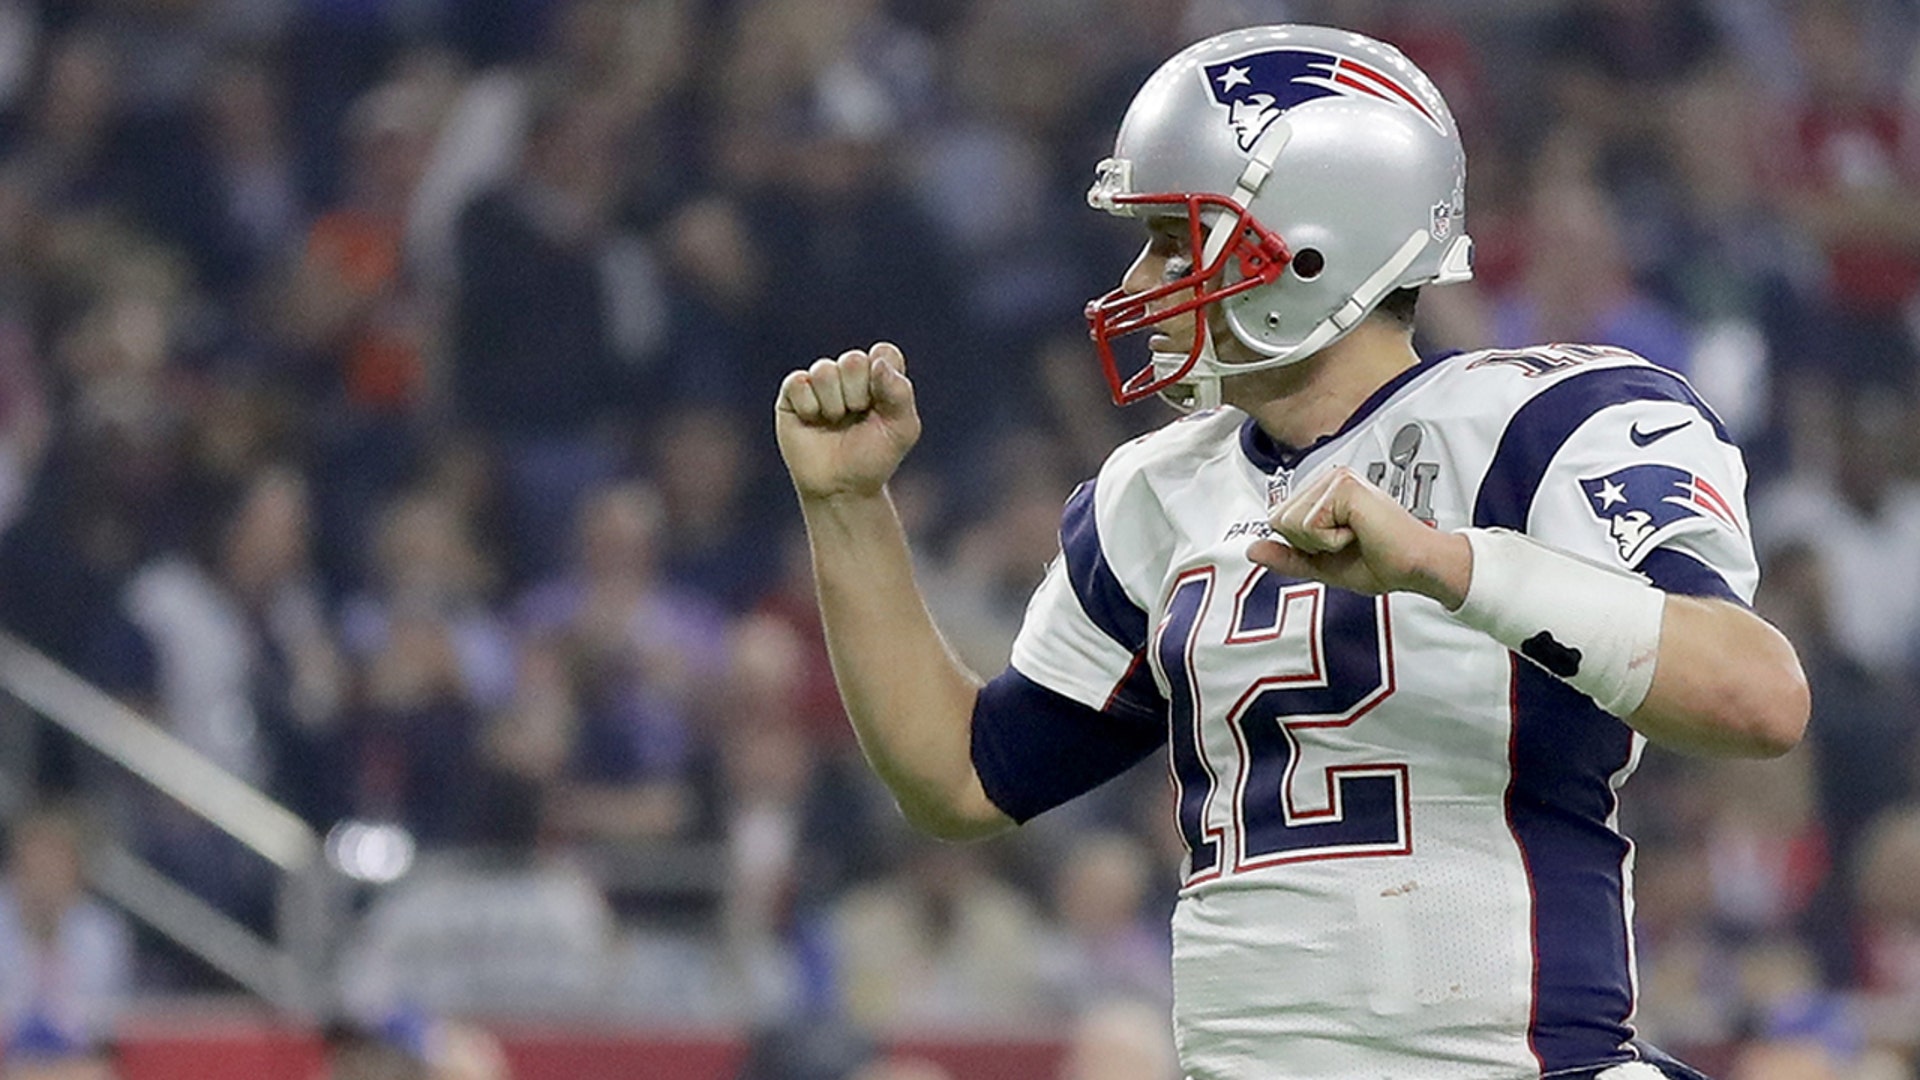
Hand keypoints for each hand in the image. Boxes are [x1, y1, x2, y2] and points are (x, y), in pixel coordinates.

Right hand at [775, 342, 920, 501]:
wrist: (842, 488)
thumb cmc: (874, 458)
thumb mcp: (902, 429)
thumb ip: (900, 393)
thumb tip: (877, 363)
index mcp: (880, 375)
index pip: (884, 353)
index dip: (883, 379)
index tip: (882, 405)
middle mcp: (849, 373)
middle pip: (853, 359)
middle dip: (858, 395)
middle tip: (856, 417)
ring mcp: (820, 381)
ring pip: (824, 370)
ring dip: (834, 404)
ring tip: (835, 422)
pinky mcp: (793, 393)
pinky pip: (799, 383)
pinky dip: (809, 407)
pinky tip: (813, 421)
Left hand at [1247, 465, 1470, 606]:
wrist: (1416, 566)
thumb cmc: (1382, 562)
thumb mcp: (1322, 565)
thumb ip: (1287, 556)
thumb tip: (1251, 549)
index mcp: (1323, 493)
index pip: (1279, 521)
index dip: (1303, 545)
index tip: (1338, 545)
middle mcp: (1328, 479)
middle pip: (1278, 520)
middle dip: (1308, 544)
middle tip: (1347, 541)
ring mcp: (1336, 478)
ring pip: (1290, 522)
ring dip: (1321, 542)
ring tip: (1354, 536)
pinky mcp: (1344, 486)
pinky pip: (1309, 524)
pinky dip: (1332, 540)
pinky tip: (1359, 532)